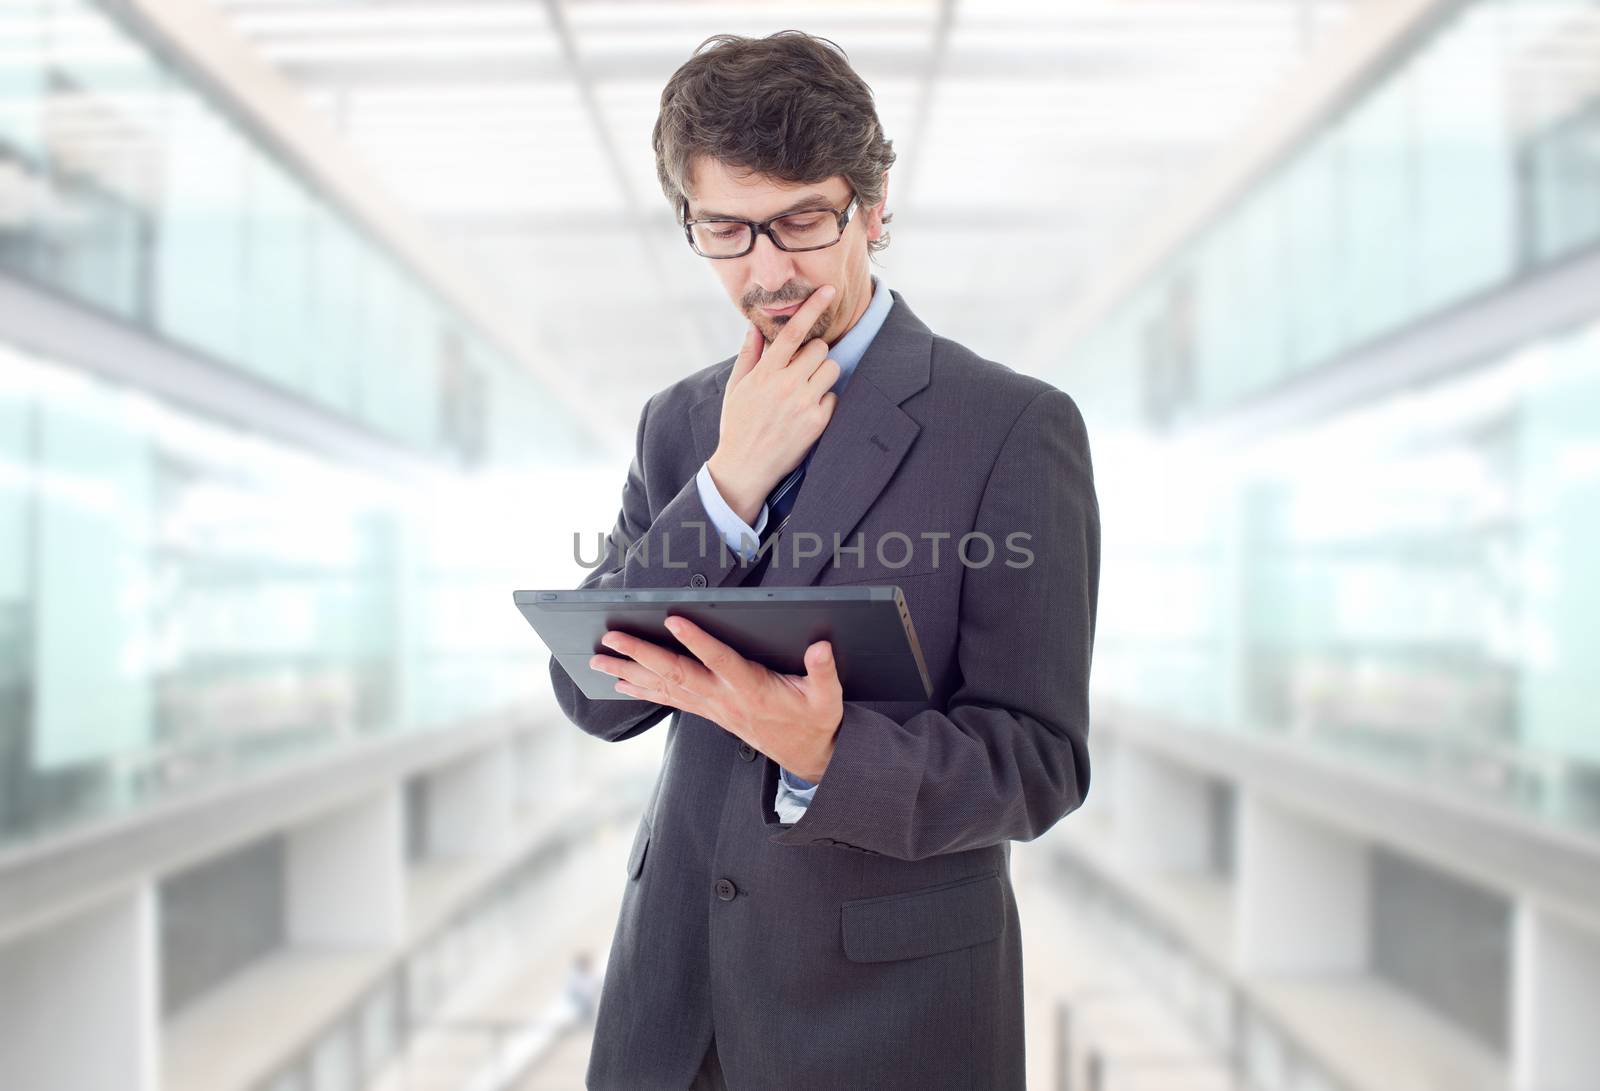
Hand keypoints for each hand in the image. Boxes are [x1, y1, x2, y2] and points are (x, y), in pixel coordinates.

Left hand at [588, 617, 842, 782]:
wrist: (807, 755)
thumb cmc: (816, 720)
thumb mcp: (828, 696)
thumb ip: (824, 670)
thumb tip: (820, 647)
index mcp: (753, 689)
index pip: (720, 661)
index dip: (697, 641)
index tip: (674, 619)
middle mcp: (725, 699)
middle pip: (676, 673)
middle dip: (641, 655)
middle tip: (611, 639)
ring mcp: (713, 707)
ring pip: (665, 687)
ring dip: (629, 673)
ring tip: (599, 660)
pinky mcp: (709, 712)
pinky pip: (669, 699)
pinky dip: (642, 690)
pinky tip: (620, 684)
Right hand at [707, 285, 842, 524]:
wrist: (744, 467)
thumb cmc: (737, 424)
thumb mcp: (736, 387)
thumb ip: (749, 354)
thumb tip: (757, 327)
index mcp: (765, 373)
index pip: (794, 331)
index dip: (814, 307)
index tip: (829, 290)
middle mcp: (786, 385)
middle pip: (820, 349)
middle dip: (814, 354)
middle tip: (802, 369)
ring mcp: (804, 404)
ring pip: (831, 369)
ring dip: (822, 374)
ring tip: (806, 390)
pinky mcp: (817, 423)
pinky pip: (834, 398)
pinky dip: (825, 402)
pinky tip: (807, 413)